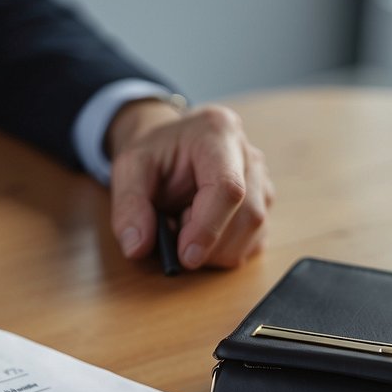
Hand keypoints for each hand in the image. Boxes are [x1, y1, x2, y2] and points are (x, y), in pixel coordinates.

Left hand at [106, 99, 273, 269]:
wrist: (167, 146)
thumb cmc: (152, 155)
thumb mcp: (128, 170)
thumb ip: (129, 206)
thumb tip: (137, 248)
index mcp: (217, 134)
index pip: (228, 188)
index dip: (208, 229)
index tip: (185, 257)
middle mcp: (249, 156)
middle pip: (248, 216)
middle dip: (209, 244)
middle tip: (172, 232)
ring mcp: (262, 181)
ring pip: (255, 233)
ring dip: (215, 250)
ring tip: (184, 224)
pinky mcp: (263, 205)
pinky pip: (254, 242)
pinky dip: (224, 251)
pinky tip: (202, 233)